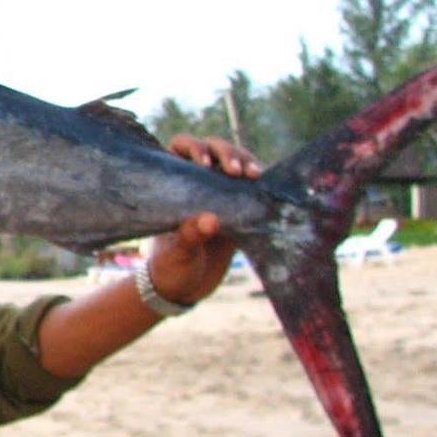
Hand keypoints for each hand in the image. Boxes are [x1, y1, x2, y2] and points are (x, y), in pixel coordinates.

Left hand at [148, 135, 262, 305]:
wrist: (185, 288)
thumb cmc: (170, 268)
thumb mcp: (176, 254)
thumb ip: (189, 237)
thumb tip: (211, 219)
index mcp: (171, 185)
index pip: (179, 149)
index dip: (193, 148)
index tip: (204, 164)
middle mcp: (195, 182)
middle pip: (212, 149)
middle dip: (225, 152)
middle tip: (235, 170)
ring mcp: (218, 192)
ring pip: (234, 163)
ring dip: (246, 162)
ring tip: (255, 174)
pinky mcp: (237, 207)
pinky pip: (251, 186)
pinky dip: (260, 182)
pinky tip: (266, 183)